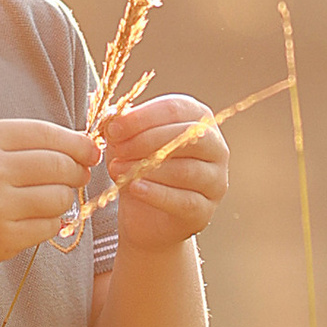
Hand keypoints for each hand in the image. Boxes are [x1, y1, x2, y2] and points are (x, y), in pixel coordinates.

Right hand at [0, 116, 100, 280]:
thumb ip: (22, 143)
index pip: (45, 133)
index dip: (76, 142)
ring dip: (65, 200)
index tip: (92, 150)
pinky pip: (49, 227)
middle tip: (79, 176)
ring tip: (50, 200)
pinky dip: (52, 224)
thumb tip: (81, 144)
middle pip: (59, 165)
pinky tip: (36, 220)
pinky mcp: (3, 237)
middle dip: (77, 171)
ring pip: (60, 198)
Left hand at [100, 95, 227, 253]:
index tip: (113, 129)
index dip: (142, 117)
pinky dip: (157, 194)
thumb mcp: (127, 143)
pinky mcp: (205, 209)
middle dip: (146, 141)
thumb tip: (112, 118)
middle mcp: (215, 147)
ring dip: (147, 168)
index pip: (175, 109)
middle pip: (187, 135)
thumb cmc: (141, 168)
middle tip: (117, 150)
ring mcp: (215, 180)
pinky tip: (134, 188)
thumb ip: (122, 128)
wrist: (146, 217)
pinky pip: (184, 201)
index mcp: (198, 119)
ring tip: (117, 169)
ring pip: (186, 169)